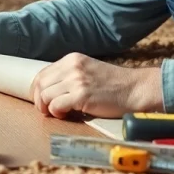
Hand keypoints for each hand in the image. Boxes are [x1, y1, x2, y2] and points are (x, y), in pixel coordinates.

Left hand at [32, 53, 162, 118]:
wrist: (135, 89)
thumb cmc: (114, 84)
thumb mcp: (88, 71)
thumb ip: (70, 75)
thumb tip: (50, 90)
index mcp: (72, 59)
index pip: (42, 73)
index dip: (38, 90)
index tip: (43, 101)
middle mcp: (72, 66)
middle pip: (40, 84)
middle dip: (39, 100)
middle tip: (48, 110)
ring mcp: (76, 80)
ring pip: (45, 96)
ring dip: (48, 108)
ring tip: (60, 112)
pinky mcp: (81, 95)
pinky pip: (55, 106)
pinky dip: (57, 113)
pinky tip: (67, 114)